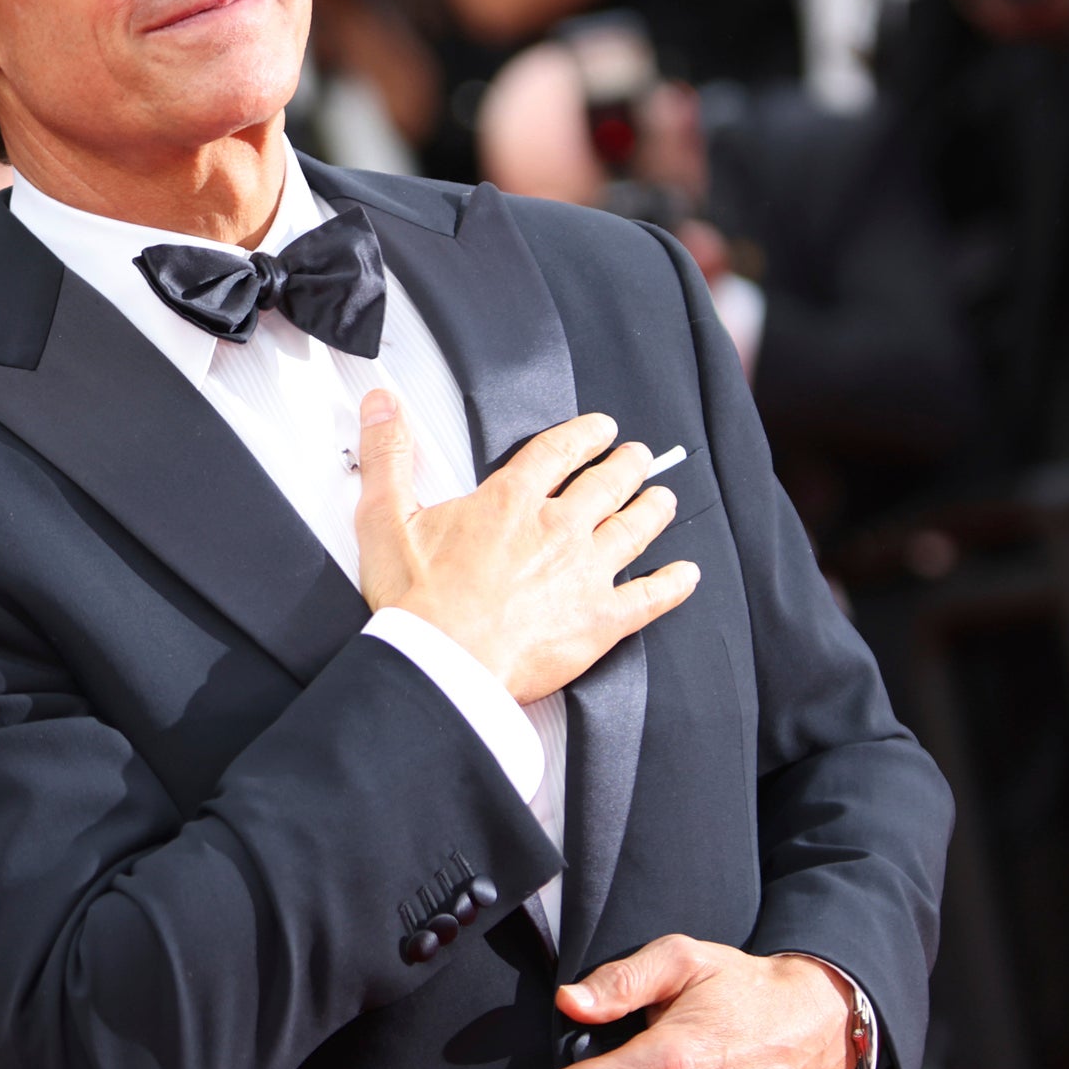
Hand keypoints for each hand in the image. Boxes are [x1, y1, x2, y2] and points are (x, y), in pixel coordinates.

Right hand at [355, 399, 696, 703]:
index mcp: (510, 502)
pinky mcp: (600, 620)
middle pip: (605, 485)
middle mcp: (557, 530)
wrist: (445, 664)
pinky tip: (686, 575)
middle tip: (639, 456)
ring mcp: (585, 574)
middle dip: (627, 465)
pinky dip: (673, 585)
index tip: (600, 428)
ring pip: (633, 530)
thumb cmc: (418, 603)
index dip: (583, 435)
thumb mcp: (385, 518)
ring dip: (653, 510)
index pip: (557, 452)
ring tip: (664, 499)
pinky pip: (650, 598)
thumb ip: (386, 455)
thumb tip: (382, 404)